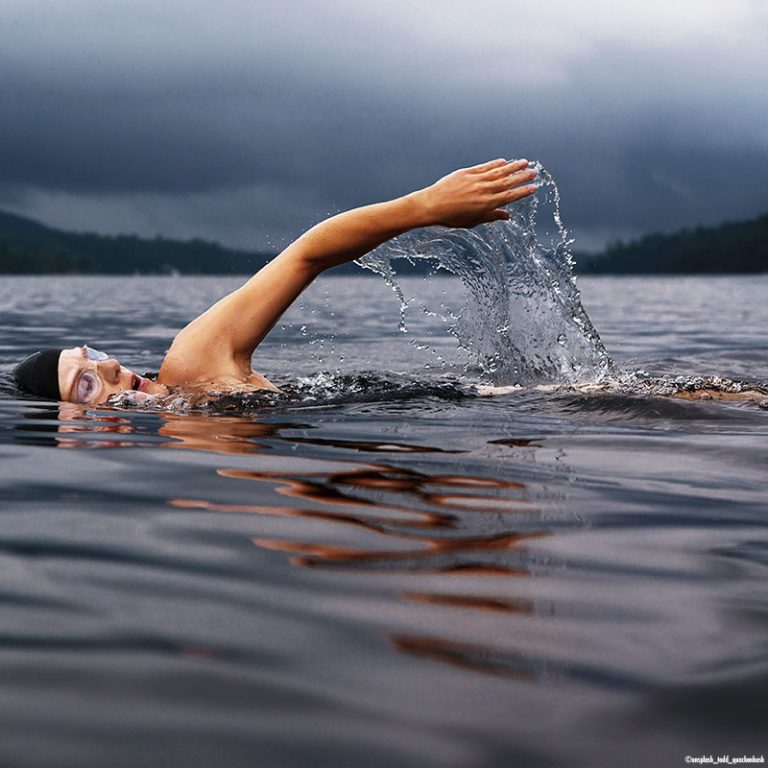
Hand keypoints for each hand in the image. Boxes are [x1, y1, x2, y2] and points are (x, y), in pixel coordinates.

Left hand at [415, 158, 536, 227]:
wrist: (431, 205)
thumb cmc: (450, 217)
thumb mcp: (472, 221)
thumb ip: (490, 217)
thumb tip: (507, 216)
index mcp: (486, 204)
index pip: (509, 197)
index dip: (523, 192)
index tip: (533, 188)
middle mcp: (483, 190)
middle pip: (507, 182)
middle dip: (522, 177)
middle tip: (534, 172)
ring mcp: (475, 180)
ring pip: (498, 171)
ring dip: (513, 166)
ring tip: (524, 162)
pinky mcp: (467, 173)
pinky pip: (485, 167)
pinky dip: (495, 163)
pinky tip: (504, 161)